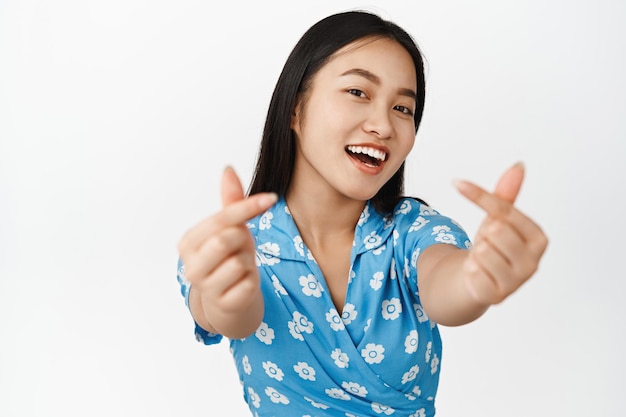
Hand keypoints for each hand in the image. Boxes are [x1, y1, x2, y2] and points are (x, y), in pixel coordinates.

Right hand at [178, 167, 276, 328]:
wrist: (229, 301)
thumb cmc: (229, 258)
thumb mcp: (231, 229)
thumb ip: (231, 203)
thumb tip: (227, 169)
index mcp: (189, 243)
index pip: (222, 219)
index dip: (248, 206)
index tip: (271, 198)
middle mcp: (190, 266)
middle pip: (228, 238)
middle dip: (243, 240)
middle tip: (241, 247)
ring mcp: (205, 288)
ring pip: (239, 262)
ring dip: (248, 262)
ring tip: (241, 267)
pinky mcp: (224, 304)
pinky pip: (249, 283)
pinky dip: (253, 281)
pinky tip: (243, 284)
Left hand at [454, 162, 547, 305]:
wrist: (478, 281)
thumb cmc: (493, 247)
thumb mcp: (499, 220)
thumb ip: (507, 195)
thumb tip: (519, 165)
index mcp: (539, 239)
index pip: (504, 210)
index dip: (479, 196)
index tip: (457, 183)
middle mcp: (533, 262)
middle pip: (494, 230)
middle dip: (483, 234)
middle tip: (487, 244)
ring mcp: (517, 282)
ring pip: (482, 251)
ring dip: (475, 253)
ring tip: (483, 259)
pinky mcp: (497, 296)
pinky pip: (473, 271)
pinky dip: (469, 270)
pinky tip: (478, 274)